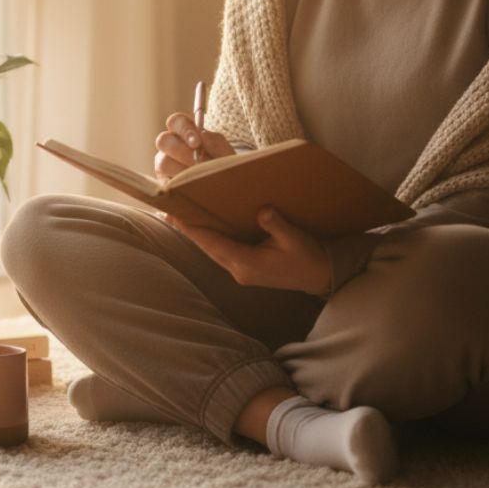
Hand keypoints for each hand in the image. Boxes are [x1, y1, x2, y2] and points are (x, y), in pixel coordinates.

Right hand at [154, 112, 233, 180]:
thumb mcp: (223, 150)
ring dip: (182, 171)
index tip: (196, 143)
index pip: (176, 121)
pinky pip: (164, 183)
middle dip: (182, 152)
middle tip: (199, 163)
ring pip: (162, 162)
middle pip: (163, 140)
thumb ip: (214, 142)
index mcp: (184, 131)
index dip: (184, 130)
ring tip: (200, 178)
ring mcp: (164, 163)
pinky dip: (178, 186)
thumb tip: (202, 136)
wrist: (226, 185)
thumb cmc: (223, 163)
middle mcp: (170, 145)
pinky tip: (192, 189)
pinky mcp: (163, 182)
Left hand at [166, 206, 330, 294]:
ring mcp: (241, 272)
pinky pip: (221, 253)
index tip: (176, 216)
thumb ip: (277, 224)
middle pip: (207, 248)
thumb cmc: (307, 256)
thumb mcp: (294, 238)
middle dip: (189, 231)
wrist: (318, 276)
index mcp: (248, 263)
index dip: (194, 230)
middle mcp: (239, 270)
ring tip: (180, 218)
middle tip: (170, 211)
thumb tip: (261, 211)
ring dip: (198, 236)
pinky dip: (210, 240)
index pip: (214, 244)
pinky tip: (203, 229)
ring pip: (212, 251)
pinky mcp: (245, 269)